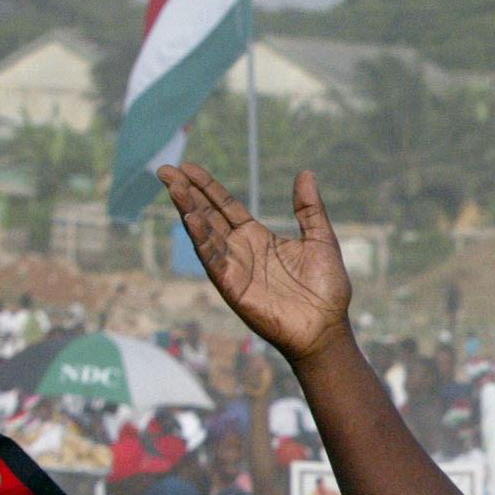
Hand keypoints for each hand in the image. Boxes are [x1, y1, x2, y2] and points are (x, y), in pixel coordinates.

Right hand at [160, 165, 352, 364]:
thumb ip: (310, 209)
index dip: (207, 187)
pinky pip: (213, 260)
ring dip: (188, 210)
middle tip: (166, 169)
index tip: (188, 168)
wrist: (327, 327)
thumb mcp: (321, 239)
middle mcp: (241, 250)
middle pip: (208, 215)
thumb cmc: (326, 289)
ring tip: (174, 187)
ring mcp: (235, 268)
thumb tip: (306, 173)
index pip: (225, 206)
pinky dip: (202, 240)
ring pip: (205, 234)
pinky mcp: (233, 287)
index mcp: (258, 237)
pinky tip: (190, 219)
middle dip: (187, 193)